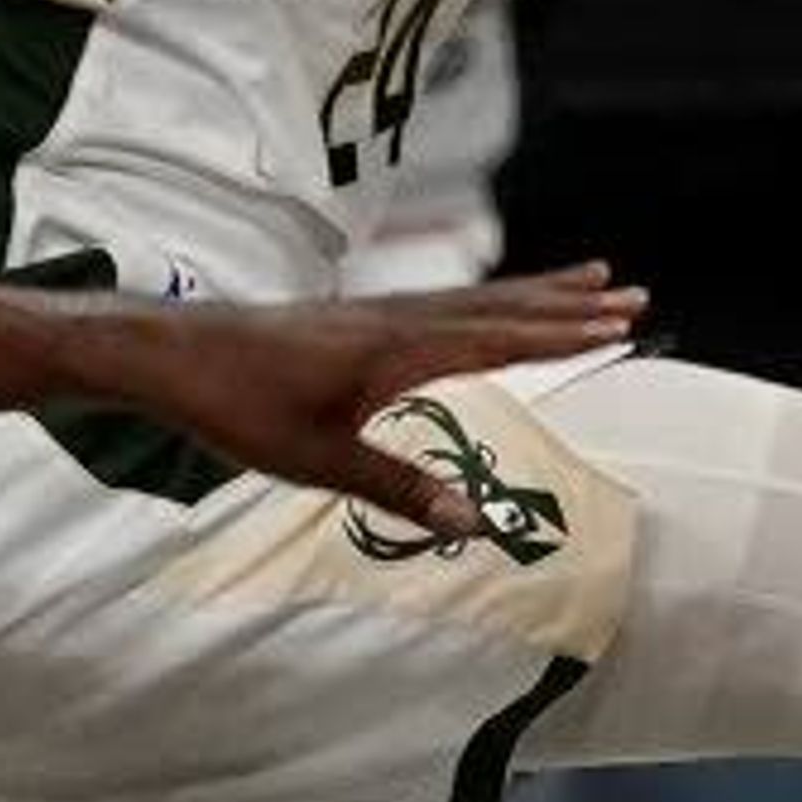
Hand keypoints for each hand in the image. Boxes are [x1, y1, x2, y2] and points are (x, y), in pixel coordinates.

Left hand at [144, 266, 644, 524]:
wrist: (171, 354)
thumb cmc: (239, 407)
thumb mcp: (317, 461)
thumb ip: (399, 490)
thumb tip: (474, 522)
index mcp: (397, 350)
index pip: (499, 339)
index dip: (562, 334)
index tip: (620, 323)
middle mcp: (395, 319)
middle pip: (499, 306)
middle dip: (567, 303)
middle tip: (631, 292)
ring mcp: (374, 313)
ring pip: (473, 298)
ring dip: (533, 292)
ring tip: (585, 279)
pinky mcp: (353, 319)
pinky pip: (443, 301)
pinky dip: (487, 299)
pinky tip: (490, 306)